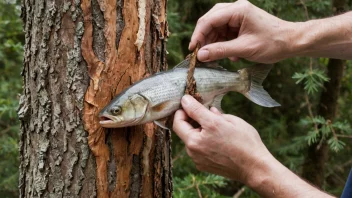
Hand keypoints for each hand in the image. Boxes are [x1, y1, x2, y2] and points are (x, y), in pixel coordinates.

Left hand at [173, 95, 333, 196]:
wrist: (255, 168)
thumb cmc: (249, 142)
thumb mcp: (235, 121)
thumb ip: (219, 113)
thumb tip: (208, 108)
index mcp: (210, 126)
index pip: (190, 107)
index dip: (187, 98)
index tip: (187, 94)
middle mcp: (199, 140)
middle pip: (179, 122)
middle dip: (182, 113)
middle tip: (187, 106)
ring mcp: (197, 153)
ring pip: (185, 135)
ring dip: (189, 126)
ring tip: (199, 120)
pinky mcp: (199, 161)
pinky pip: (191, 146)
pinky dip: (195, 138)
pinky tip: (205, 135)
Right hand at [189, 0, 294, 62]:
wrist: (291, 42)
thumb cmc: (272, 43)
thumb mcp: (244, 49)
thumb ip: (220, 51)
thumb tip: (201, 55)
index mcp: (238, 10)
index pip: (210, 20)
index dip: (198, 35)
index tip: (192, 50)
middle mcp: (236, 9)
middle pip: (211, 21)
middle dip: (204, 38)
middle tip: (199, 54)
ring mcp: (238, 16)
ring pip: (216, 28)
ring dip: (213, 42)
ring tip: (212, 57)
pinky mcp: (241, 24)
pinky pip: (225, 32)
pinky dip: (222, 43)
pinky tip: (228, 55)